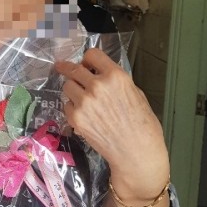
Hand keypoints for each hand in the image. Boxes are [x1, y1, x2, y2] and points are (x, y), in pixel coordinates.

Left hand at [56, 48, 169, 202]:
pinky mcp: (76, 118)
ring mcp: (84, 102)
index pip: (92, 54)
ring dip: (72, 89)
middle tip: (64, 69)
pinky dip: (73, 107)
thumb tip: (100, 74)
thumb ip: (115, 81)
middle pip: (74, 68)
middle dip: (70, 69)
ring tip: (82, 98)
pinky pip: (67, 105)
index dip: (88, 59)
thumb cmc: (143, 124)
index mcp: (115, 76)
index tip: (84, 63)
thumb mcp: (135, 93)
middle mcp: (97, 85)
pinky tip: (85, 115)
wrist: (136, 152)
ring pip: (67, 85)